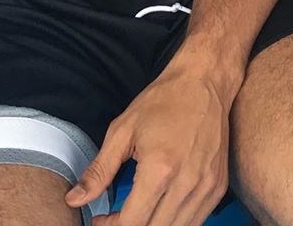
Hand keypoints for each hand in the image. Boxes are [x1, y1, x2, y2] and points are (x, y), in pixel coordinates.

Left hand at [67, 53, 230, 225]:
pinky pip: (195, 221)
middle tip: (116, 218)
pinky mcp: (218, 186)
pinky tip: (161, 208)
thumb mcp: (123, 130)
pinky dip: (175, 223)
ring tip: (138, 213)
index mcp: (161, 169)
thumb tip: (74, 199)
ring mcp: (207, 186)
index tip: (101, 218)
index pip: (132, 223)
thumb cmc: (164, 100)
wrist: (205, 81)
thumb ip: (99, 170)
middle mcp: (187, 183)